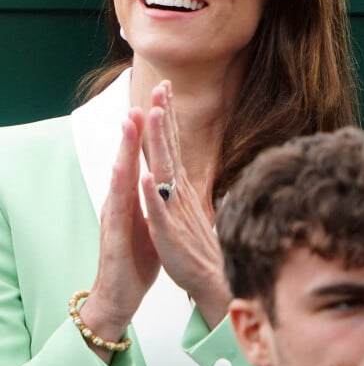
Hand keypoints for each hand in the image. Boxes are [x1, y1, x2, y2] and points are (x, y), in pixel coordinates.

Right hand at [81, 109, 160, 360]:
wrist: (120, 294)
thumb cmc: (138, 257)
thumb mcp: (155, 222)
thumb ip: (160, 199)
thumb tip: (171, 180)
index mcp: (139, 196)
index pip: (150, 155)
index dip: (157, 128)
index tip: (165, 99)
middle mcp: (125, 200)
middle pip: (135, 157)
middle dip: (142, 125)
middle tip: (150, 93)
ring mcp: (119, 217)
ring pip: (124, 176)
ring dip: (129, 148)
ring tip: (133, 119)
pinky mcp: (117, 237)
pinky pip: (124, 211)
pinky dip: (129, 191)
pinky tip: (132, 173)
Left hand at [141, 81, 231, 328]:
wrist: (212, 280)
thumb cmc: (198, 247)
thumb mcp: (188, 210)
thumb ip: (180, 187)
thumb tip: (174, 168)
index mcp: (179, 187)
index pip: (172, 145)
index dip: (166, 117)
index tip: (163, 89)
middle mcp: (178, 193)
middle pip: (169, 148)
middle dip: (164, 115)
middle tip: (162, 85)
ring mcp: (174, 211)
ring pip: (165, 171)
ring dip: (159, 143)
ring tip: (153, 115)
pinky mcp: (170, 234)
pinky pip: (160, 212)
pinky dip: (154, 194)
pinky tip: (148, 177)